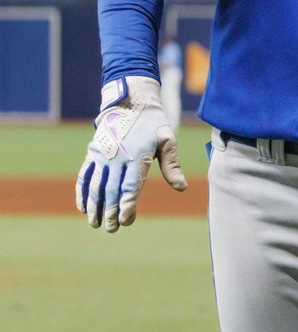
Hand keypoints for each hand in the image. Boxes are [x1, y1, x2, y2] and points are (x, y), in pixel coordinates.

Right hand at [75, 76, 186, 232]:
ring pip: (96, 185)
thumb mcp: (167, 140)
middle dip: (111, 211)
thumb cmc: (153, 124)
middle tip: (113, 229)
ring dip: (94, 206)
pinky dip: (82, 192)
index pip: (131, 186)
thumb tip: (181, 188)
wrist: (130, 102)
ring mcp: (102, 155)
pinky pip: (84, 175)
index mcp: (137, 155)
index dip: (127, 204)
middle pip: (112, 190)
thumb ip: (172, 165)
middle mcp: (117, 157)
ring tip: (95, 223)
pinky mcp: (93, 153)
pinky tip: (83, 207)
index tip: (126, 220)